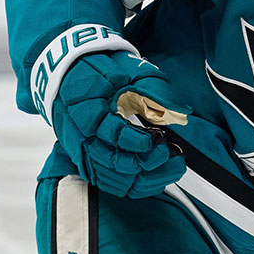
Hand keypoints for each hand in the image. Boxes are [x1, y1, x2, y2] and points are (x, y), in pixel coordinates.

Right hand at [54, 51, 190, 197]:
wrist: (70, 72)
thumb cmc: (100, 69)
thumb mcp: (131, 70)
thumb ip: (157, 91)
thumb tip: (183, 111)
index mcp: (89, 110)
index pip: (114, 136)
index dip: (140, 141)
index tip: (160, 138)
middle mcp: (82, 136)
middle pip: (115, 164)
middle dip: (148, 163)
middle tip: (170, 153)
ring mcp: (82, 150)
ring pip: (113, 179)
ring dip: (144, 178)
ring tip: (168, 165)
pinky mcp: (85, 158)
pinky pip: (108, 181)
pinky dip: (131, 184)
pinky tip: (152, 177)